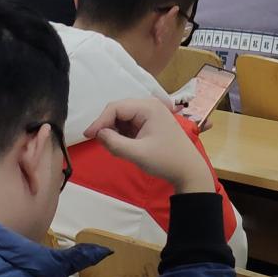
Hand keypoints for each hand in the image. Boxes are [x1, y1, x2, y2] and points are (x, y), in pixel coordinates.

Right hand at [84, 98, 212, 193]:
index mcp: (148, 107)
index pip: (116, 108)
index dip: (100, 121)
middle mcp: (149, 105)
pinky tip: (125, 146)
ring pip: (123, 118)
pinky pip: (130, 124)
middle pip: (118, 110)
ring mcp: (151, 114)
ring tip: (116, 147)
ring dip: (115, 131)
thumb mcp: (137, 153)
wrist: (189, 171)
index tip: (88, 136)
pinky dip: (123, 134)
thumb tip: (98, 134)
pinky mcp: (151, 123)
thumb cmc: (165, 160)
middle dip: (108, 126)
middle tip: (101, 143)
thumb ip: (114, 143)